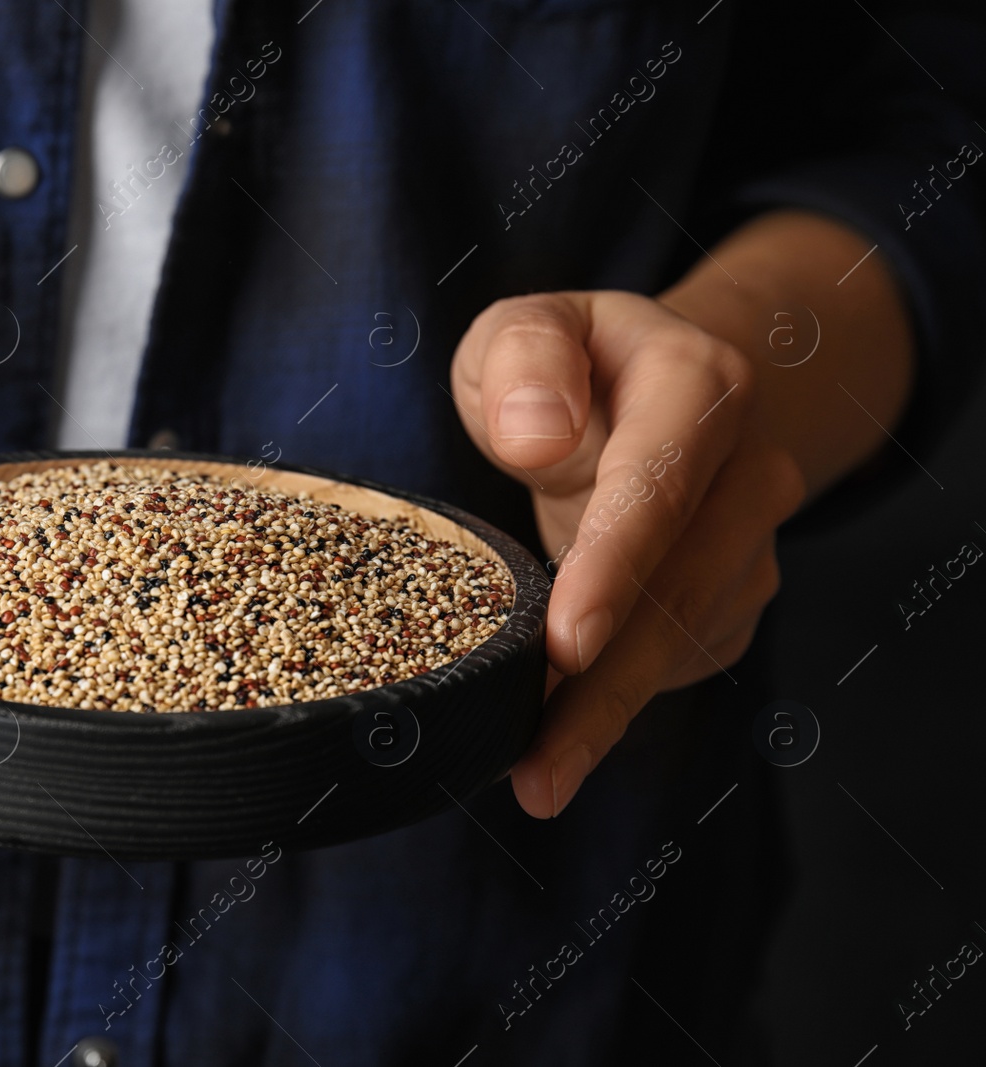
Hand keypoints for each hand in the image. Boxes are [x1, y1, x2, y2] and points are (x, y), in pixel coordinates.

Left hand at [452, 291, 805, 818]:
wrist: (657, 388)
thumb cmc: (567, 365)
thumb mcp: (524, 330)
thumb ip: (524, 359)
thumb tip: (538, 438)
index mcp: (699, 385)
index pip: (656, 483)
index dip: (613, 564)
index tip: (568, 641)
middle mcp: (747, 470)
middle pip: (678, 590)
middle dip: (606, 686)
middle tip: (541, 769)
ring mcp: (750, 543)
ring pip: (681, 643)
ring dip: (607, 716)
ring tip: (537, 778)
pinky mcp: (732, 598)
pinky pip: (677, 662)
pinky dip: (616, 706)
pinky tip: (559, 745)